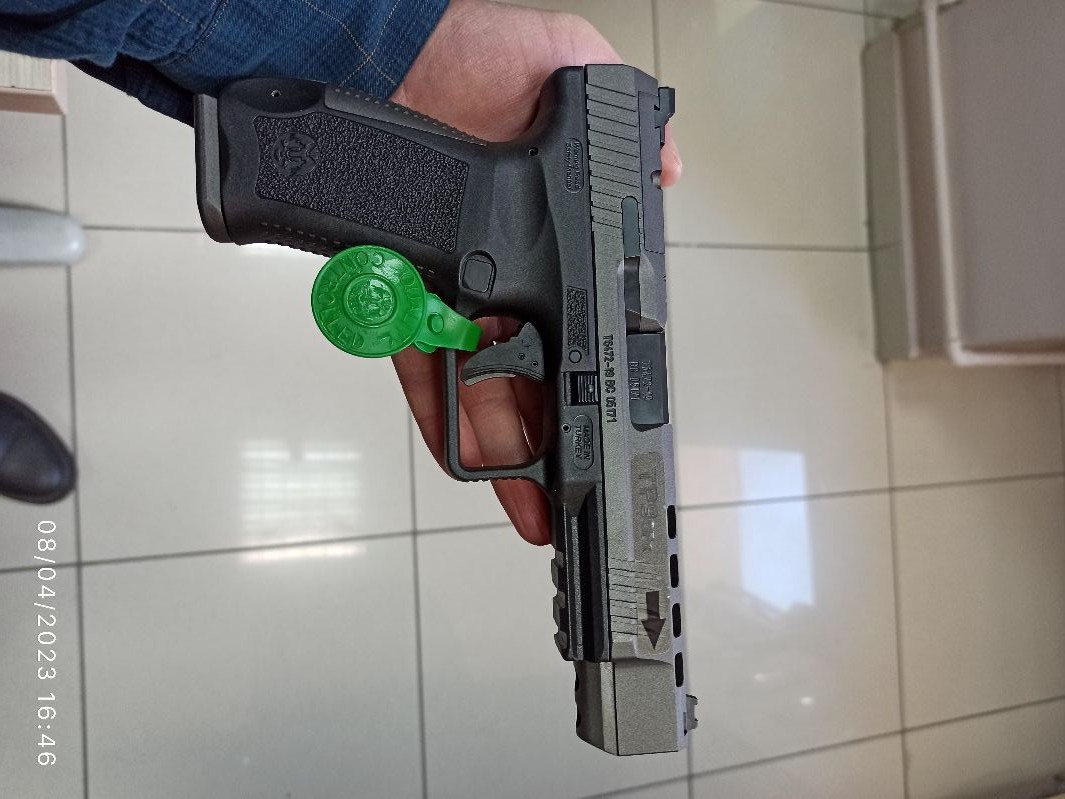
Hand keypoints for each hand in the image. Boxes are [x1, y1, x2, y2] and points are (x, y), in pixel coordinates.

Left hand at [390, 0, 680, 545]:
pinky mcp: (396, 291)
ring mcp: (449, 287)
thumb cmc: (471, 56)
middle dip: (554, 437)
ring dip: (509, 448)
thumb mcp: (569, 69)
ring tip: (534, 504)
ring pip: (482, 383)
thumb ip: (626, 117)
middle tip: (572, 495)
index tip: (610, 424)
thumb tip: (671, 165)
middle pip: (534, 369)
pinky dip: (443, 410)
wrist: (378, 56)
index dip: (592, 375)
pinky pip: (419, 361)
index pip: (579, 320)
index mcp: (545, 236)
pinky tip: (469, 458)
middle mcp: (502, 271)